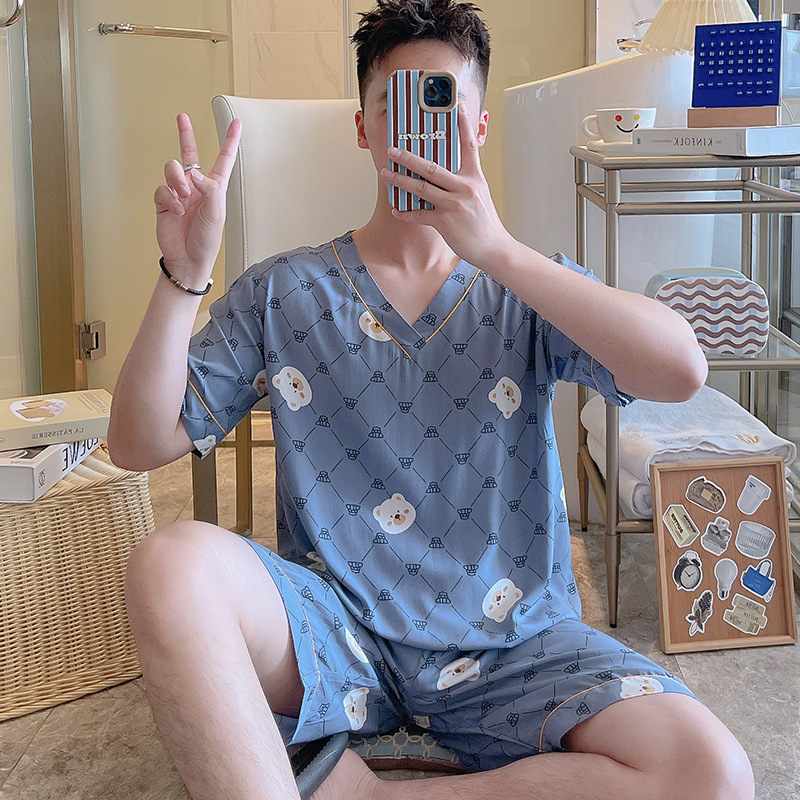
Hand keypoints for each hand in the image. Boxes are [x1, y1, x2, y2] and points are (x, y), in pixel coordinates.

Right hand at [154, 113, 241, 287]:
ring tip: (183, 194)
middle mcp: (196, 187)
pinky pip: (162, 188)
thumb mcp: (216, 214)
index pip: (223, 159)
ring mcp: (179, 193)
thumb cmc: (206, 241)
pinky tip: (175, 209)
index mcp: (215, 188)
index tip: (236, 123)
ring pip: (173, 168)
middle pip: (190, 154)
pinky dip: (169, 197)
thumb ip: (209, 190)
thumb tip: (194, 174)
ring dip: (177, 178)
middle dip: (185, 134)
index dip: (229, 141)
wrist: (187, 259)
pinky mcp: (164, 202)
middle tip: (181, 117)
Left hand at [381, 102, 513, 267]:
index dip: (463, 124)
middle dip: (409, 158)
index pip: (469, 146)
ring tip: (386, 174)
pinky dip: (406, 213)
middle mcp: (464, 188)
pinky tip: (397, 210)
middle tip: (393, 150)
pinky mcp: (445, 222)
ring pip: (421, 188)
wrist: (493, 248)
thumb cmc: (484, 222)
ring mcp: (454, 205)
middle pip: (432, 167)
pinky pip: (419, 215)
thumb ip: (464, 181)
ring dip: (400, 181)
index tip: (456, 106)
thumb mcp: (479, 194)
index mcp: (474, 177)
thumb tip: (444, 172)